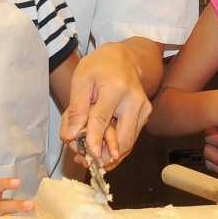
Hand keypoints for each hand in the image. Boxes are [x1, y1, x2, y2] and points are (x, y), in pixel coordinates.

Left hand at [60, 47, 150, 166]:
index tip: (88, 156)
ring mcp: (143, 110)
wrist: (124, 58)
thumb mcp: (80, 80)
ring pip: (128, 144)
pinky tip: (99, 148)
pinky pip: (130, 139)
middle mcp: (134, 101)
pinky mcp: (145, 117)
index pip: (102, 119)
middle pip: (122, 138)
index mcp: (116, 88)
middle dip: (103, 154)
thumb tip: (71, 136)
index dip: (94, 140)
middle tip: (83, 160)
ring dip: (108, 154)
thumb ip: (76, 109)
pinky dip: (115, 147)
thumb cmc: (99, 67)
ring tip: (88, 156)